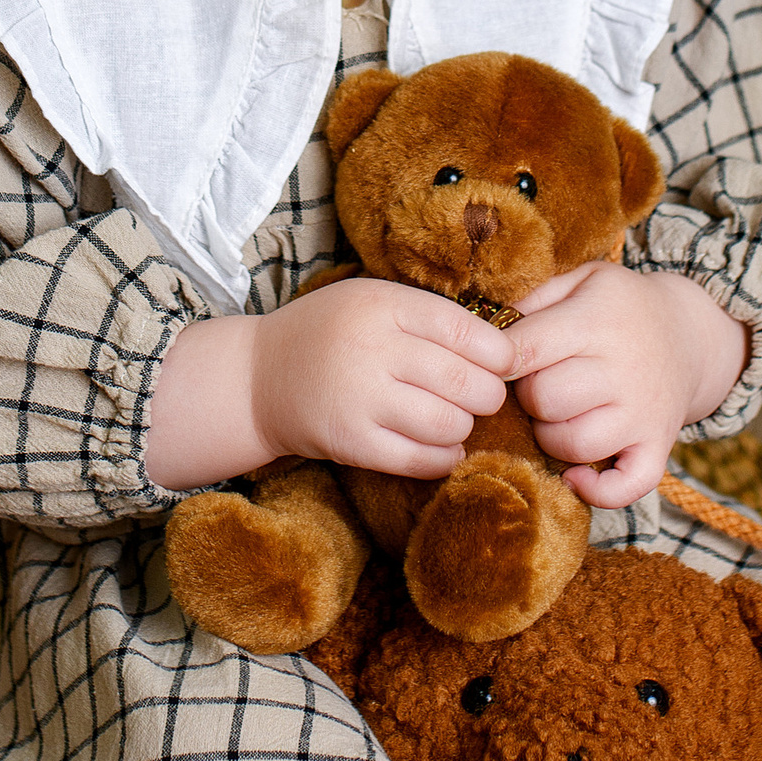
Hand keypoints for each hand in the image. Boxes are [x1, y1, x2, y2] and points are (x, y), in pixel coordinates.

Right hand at [147, 282, 511, 493]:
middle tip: (483, 397)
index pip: (465, 330)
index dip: (499, 353)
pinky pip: (421, 459)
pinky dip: (444, 458)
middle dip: (488, 395)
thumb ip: (428, 317)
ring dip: (465, 427)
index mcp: (383, 306)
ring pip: (448, 423)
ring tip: (455, 420)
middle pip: (463, 381)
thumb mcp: (373, 301)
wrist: (257, 377)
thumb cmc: (330, 334)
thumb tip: (504, 347)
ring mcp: (360, 399)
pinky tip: (443, 447)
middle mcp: (372, 350)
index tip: (503, 364)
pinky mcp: (352, 443)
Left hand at [501, 260, 747, 509]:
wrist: (691, 334)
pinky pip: (625, 487)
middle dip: (527, 396)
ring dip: (550, 437)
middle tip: (538, 383)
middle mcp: (623, 370)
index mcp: (596, 321)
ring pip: (573, 445)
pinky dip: (596, 491)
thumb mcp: (582, 281)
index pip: (526, 348)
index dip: (499, 361)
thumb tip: (489, 342)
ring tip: (557, 417)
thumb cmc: (619, 308)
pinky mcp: (658, 446)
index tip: (499, 363)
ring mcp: (643, 413)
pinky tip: (576, 474)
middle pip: (544, 400)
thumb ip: (532, 301)